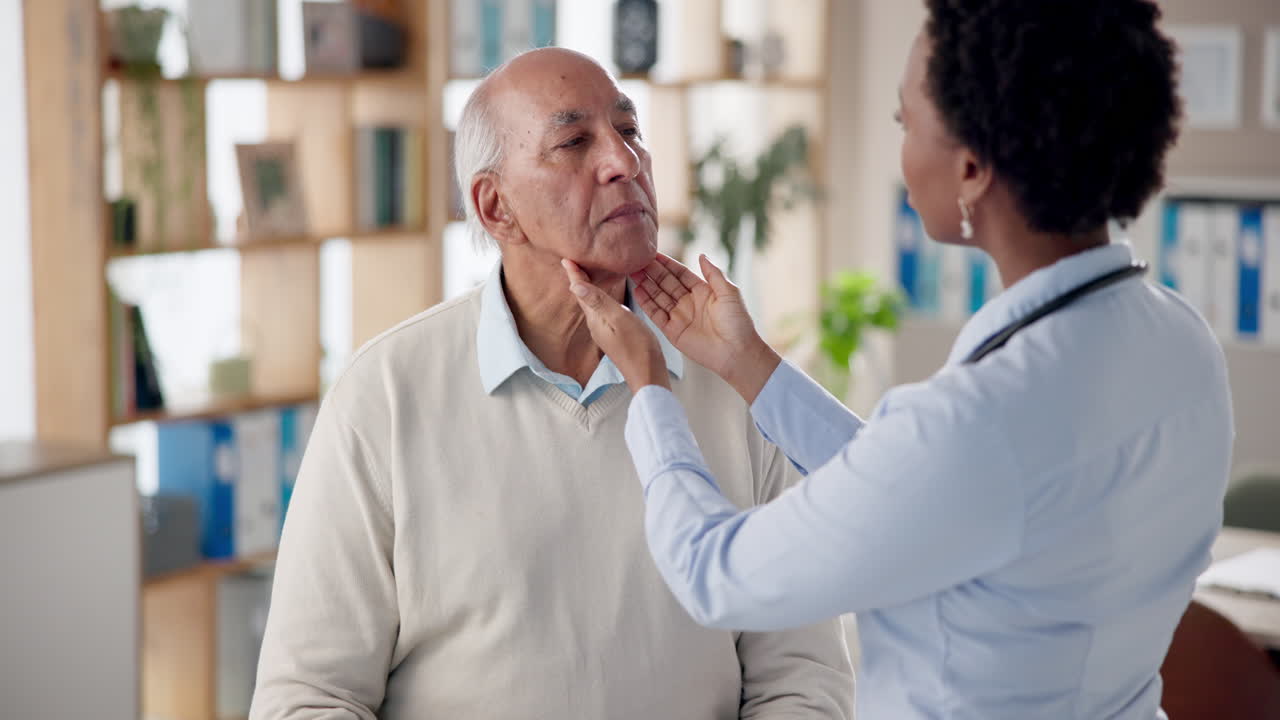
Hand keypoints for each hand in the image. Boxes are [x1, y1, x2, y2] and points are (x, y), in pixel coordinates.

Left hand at [562, 259, 670, 393]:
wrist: (647, 373)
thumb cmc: (636, 345)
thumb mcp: (618, 318)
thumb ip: (598, 301)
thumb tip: (574, 285)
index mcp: (595, 318)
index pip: (581, 291)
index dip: (575, 274)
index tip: (566, 258)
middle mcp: (596, 324)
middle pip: (584, 297)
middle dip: (578, 279)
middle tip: (573, 263)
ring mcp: (604, 331)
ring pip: (592, 304)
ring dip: (588, 289)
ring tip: (586, 275)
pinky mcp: (614, 335)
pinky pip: (602, 311)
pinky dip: (600, 299)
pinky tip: (605, 297)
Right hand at [630, 254, 779, 403]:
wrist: (736, 352)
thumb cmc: (738, 323)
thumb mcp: (729, 292)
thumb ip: (714, 273)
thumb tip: (702, 255)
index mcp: (703, 292)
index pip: (681, 274)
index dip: (667, 264)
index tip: (654, 254)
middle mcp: (689, 303)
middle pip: (666, 284)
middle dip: (652, 272)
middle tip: (637, 260)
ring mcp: (679, 316)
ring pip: (658, 297)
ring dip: (646, 284)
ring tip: (633, 271)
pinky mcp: (672, 331)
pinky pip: (656, 314)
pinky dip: (646, 303)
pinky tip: (637, 290)